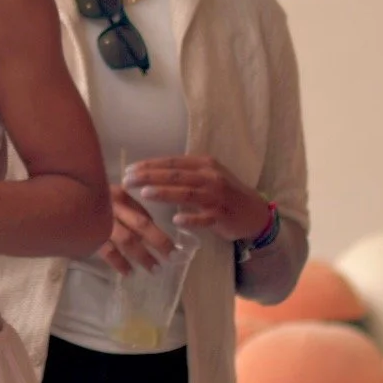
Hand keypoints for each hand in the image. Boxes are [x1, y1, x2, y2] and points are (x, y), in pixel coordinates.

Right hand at [94, 182, 176, 273]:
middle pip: (142, 225)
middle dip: (160, 242)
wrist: (55, 202)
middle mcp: (112, 206)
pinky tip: (128, 272)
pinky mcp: (89, 235)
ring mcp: (100, 221)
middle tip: (172, 257)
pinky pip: (108, 251)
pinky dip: (119, 262)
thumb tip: (149, 225)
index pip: (144, 214)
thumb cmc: (85, 200)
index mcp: (120, 196)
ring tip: (154, 269)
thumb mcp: (108, 197)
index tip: (173, 246)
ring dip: (143, 256)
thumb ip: (127, 208)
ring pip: (128, 240)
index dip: (160, 231)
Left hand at [127, 156, 266, 241]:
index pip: (172, 162)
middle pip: (176, 175)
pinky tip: (176, 219)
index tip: (129, 169)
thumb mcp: (207, 176)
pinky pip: (204, 218)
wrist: (254, 213)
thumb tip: (151, 175)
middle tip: (128, 180)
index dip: (149, 165)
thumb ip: (184, 174)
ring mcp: (217, 196)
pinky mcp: (222, 216)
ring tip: (145, 193)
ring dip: (165, 192)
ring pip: (187, 193)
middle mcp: (211, 177)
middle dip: (149, 176)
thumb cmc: (225, 193)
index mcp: (205, 164)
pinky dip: (191, 218)